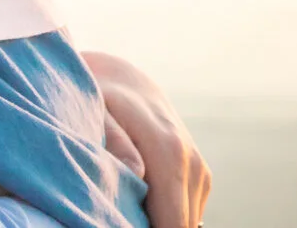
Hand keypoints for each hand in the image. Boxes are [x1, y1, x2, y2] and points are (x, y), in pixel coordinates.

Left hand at [82, 51, 210, 227]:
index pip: (172, 222)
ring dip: (161, 222)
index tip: (120, 226)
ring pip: (187, 221)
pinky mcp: (200, 176)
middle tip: (117, 219)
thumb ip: (115, 141)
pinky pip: (188, 212)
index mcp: (168, 153)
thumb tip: (136, 172)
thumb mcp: (96, 111)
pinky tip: (142, 208)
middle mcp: (192, 164)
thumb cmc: (101, 97)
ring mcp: (199, 171)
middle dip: (151, 227)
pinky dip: (167, 216)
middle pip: (182, 226)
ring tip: (126, 213)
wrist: (124, 83)